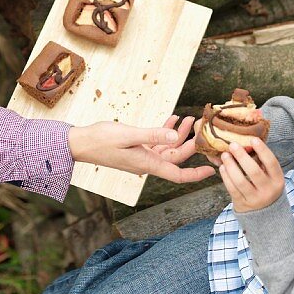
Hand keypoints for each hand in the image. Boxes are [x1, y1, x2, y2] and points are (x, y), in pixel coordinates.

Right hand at [69, 115, 215, 183]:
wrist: (81, 143)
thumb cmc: (102, 140)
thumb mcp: (129, 135)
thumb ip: (152, 135)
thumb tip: (175, 136)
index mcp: (147, 163)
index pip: (177, 174)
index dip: (196, 174)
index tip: (212, 170)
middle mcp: (147, 163)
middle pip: (176, 157)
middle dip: (191, 144)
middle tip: (202, 127)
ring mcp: (142, 156)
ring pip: (168, 148)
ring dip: (179, 135)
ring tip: (189, 118)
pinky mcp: (136, 149)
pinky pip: (156, 143)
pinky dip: (165, 131)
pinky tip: (172, 119)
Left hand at [219, 139, 284, 212]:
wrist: (265, 214)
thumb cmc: (265, 186)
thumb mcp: (270, 176)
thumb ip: (261, 162)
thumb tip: (246, 142)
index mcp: (277, 180)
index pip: (272, 163)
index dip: (263, 150)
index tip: (253, 139)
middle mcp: (268, 190)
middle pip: (254, 172)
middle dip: (242, 157)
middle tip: (233, 145)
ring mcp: (255, 199)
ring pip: (240, 181)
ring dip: (231, 166)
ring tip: (225, 155)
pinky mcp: (242, 204)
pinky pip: (232, 189)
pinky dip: (226, 177)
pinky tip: (223, 167)